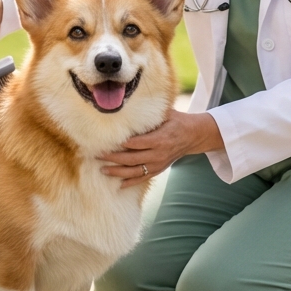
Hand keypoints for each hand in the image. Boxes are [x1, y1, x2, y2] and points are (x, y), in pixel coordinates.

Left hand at [101, 111, 223, 187]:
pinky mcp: (159, 170)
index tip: (106, 143)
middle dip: (113, 158)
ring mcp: (158, 164)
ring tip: (103, 170)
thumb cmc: (176, 121)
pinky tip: (118, 186)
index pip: (137, 143)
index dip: (122, 144)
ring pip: (135, 171)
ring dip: (118, 172)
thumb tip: (130, 104)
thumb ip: (150, 113)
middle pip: (132, 158)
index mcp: (159, 139)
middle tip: (98, 155)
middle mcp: (158, 154)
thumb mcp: (166, 114)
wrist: (193, 136)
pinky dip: (130, 183)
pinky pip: (142, 178)